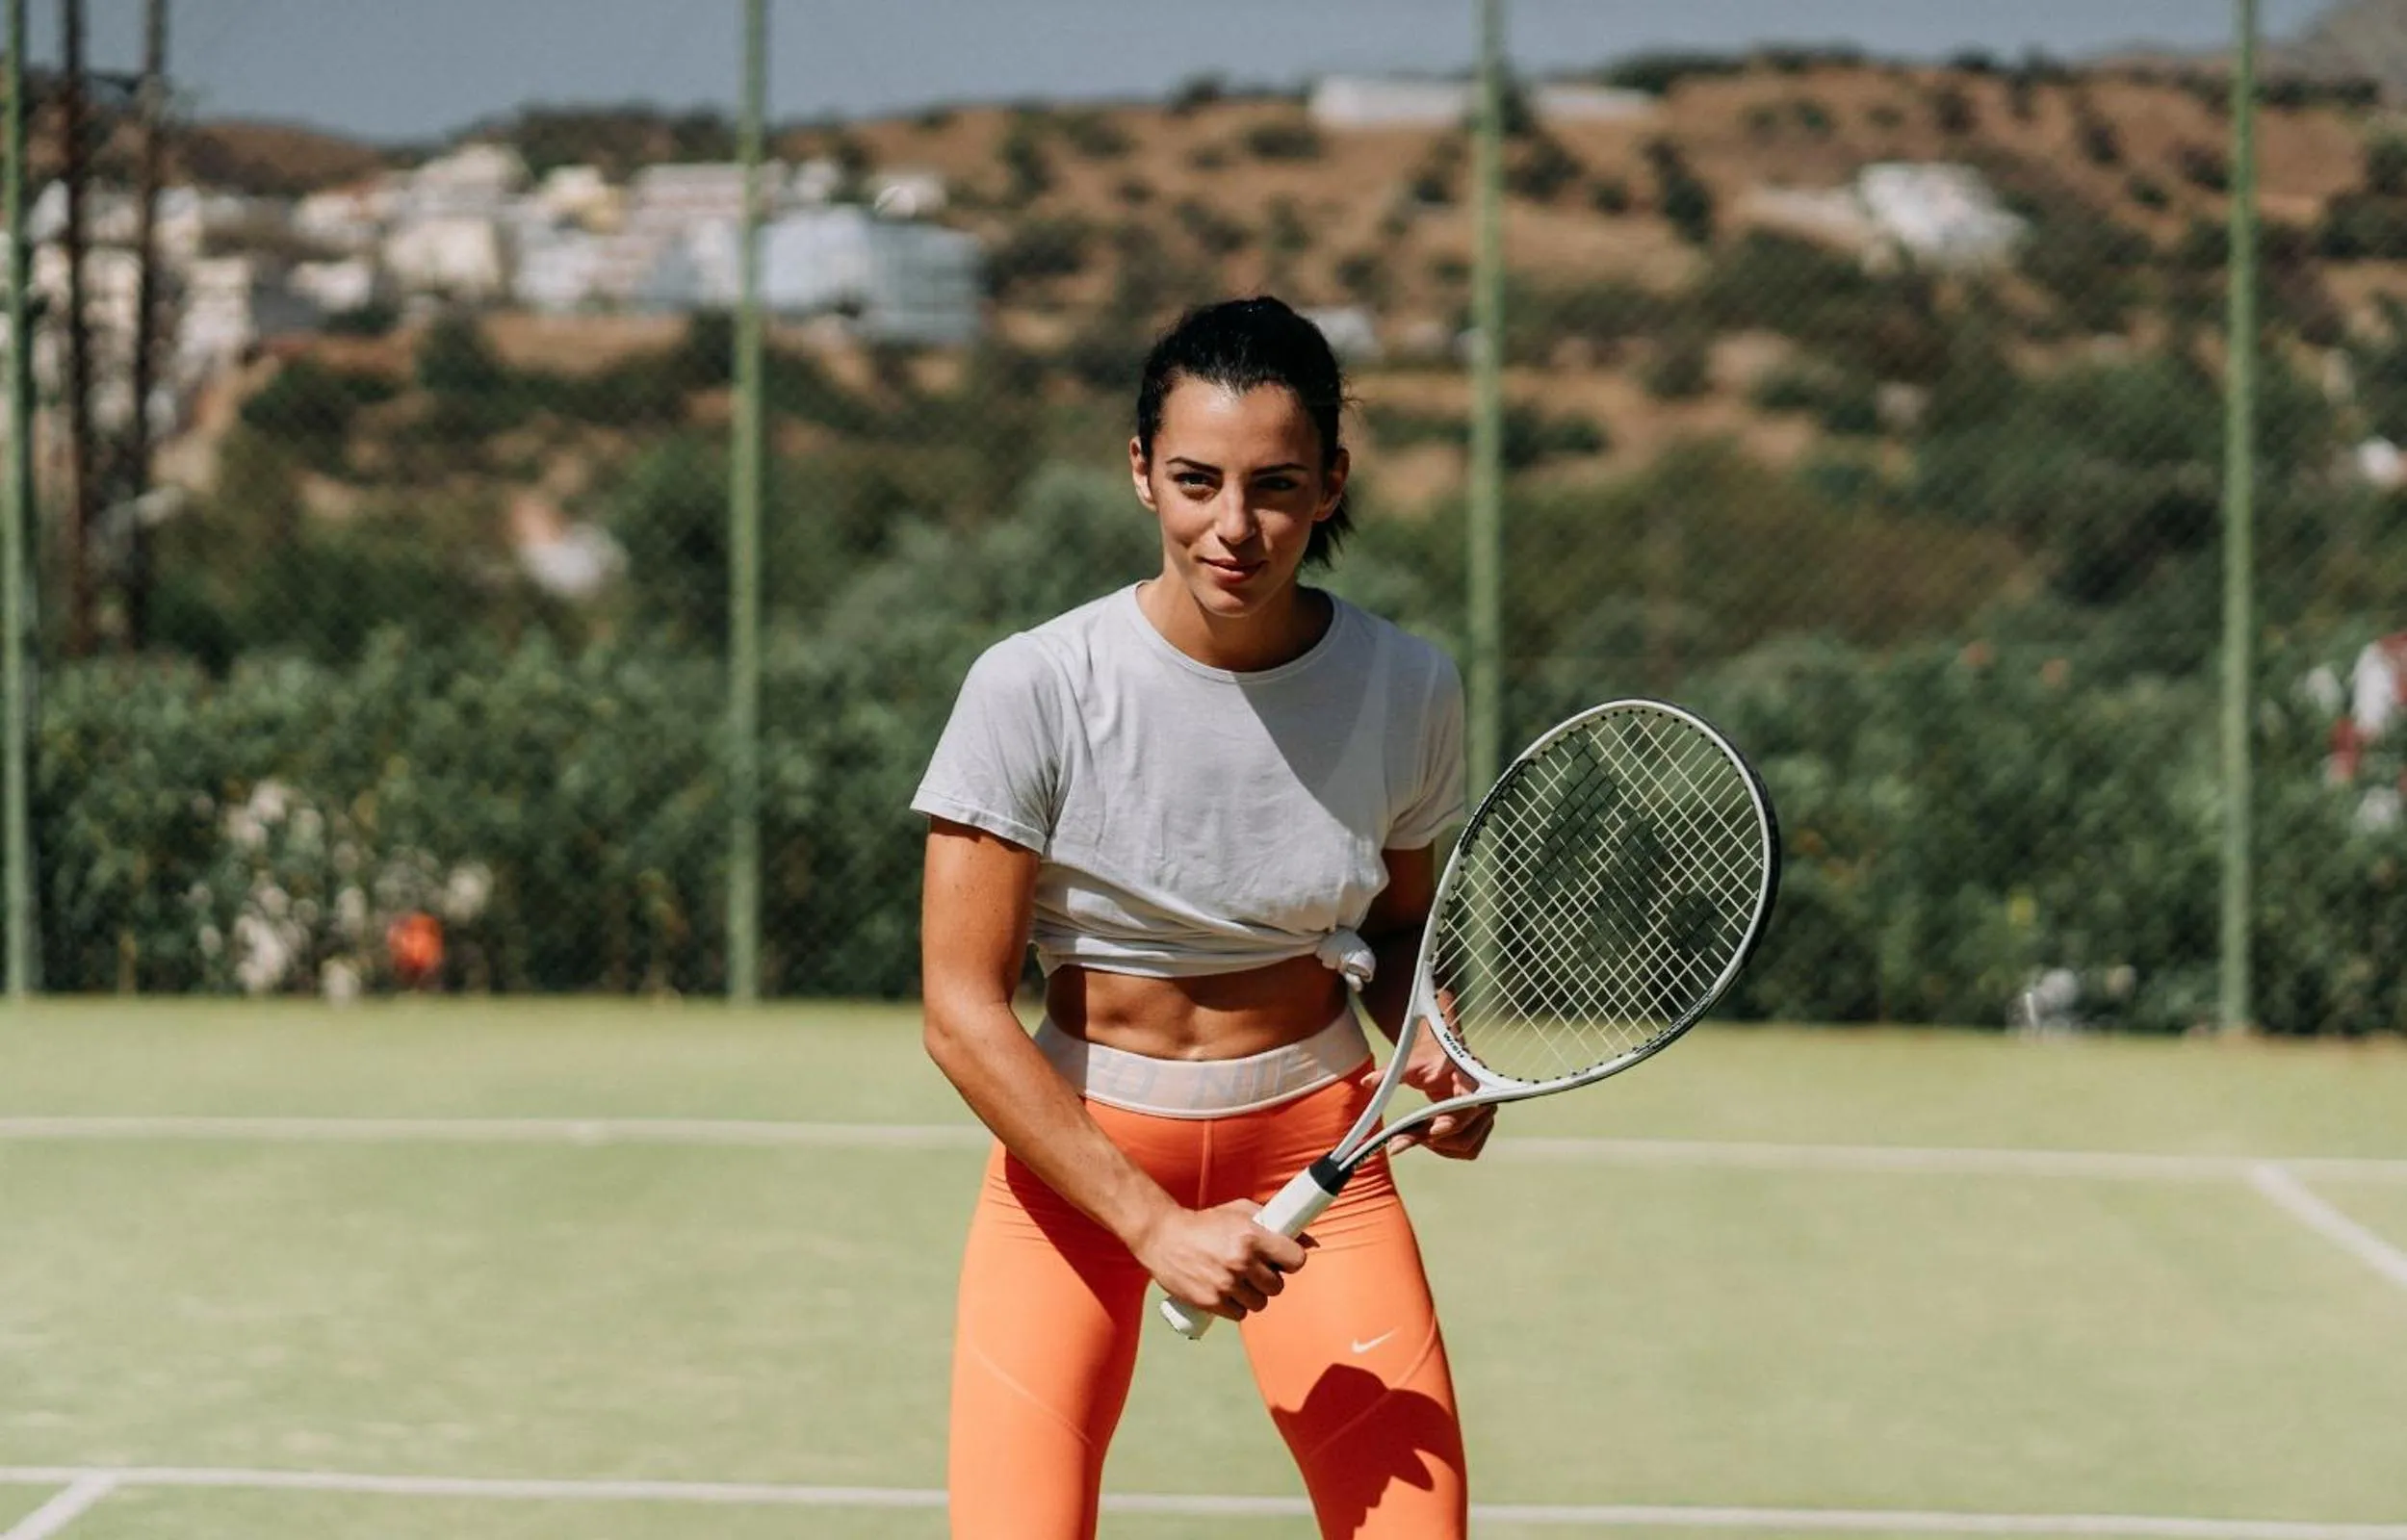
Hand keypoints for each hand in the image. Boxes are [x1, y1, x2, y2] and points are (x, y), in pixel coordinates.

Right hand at [1132, 1201, 1312, 1321]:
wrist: (1163, 1236)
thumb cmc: (1206, 1223)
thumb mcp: (1241, 1212)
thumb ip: (1274, 1223)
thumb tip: (1311, 1243)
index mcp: (1251, 1236)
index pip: (1295, 1260)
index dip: (1291, 1260)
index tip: (1283, 1259)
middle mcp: (1241, 1261)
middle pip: (1278, 1286)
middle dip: (1269, 1279)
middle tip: (1254, 1269)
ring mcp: (1225, 1284)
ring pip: (1260, 1303)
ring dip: (1253, 1295)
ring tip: (1238, 1281)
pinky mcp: (1211, 1301)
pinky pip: (1240, 1314)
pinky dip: (1235, 1306)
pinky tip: (1226, 1292)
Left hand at [1389, 1011, 1495, 1160]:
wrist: (1445, 1056)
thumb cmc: (1431, 1058)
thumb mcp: (1410, 1063)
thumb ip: (1391, 1074)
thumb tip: (1367, 1081)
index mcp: (1473, 1081)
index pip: (1467, 1109)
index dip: (1450, 1123)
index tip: (1430, 1132)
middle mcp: (1485, 1101)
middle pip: (1465, 1136)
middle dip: (1434, 1141)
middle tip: (1402, 1138)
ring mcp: (1484, 1117)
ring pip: (1465, 1147)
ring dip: (1438, 1147)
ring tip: (1412, 1135)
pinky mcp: (1479, 1128)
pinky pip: (1466, 1150)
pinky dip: (1444, 1149)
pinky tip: (1425, 1137)